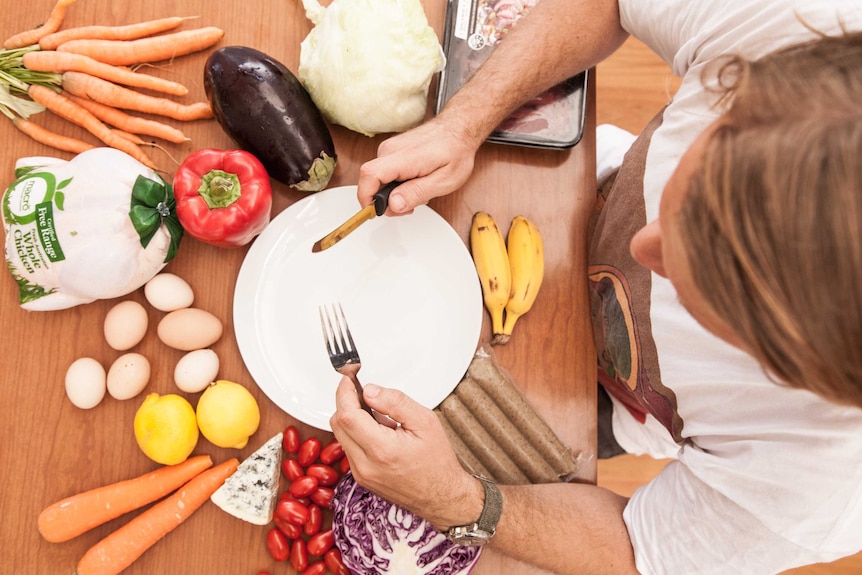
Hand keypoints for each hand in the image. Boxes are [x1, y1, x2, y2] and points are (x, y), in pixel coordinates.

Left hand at [329, 377, 482, 529]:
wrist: (442, 497)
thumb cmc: (438, 462)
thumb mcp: (425, 421)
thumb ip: (395, 402)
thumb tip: (370, 390)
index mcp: (382, 449)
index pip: (347, 414)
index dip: (344, 391)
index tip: (348, 378)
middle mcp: (365, 465)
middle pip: (337, 424)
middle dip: (346, 402)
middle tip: (364, 392)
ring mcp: (361, 474)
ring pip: (341, 435)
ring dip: (351, 418)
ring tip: (380, 417)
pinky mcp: (361, 478)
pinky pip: (348, 448)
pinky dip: (357, 433)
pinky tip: (378, 432)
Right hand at [356, 115, 481, 214]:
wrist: (458, 128)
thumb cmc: (456, 151)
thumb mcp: (444, 180)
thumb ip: (416, 193)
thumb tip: (393, 205)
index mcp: (403, 157)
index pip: (369, 176)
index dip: (366, 198)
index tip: (375, 212)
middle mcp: (390, 150)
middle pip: (372, 182)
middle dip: (386, 201)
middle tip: (410, 206)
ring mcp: (389, 149)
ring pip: (378, 180)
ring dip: (393, 193)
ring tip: (418, 190)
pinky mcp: (391, 151)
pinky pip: (385, 173)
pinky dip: (396, 183)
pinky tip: (414, 181)